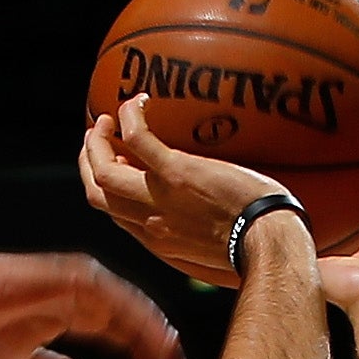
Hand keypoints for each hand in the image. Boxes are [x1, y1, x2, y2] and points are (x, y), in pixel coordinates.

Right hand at [0, 247, 191, 358]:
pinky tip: (157, 346)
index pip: (129, 340)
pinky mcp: (81, 277)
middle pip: (142, 328)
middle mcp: (94, 295)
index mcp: (84, 312)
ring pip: (138, 315)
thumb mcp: (25, 358)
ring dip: (158, 346)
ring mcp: (90, 283)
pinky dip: (142, 323)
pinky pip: (122, 302)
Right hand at [81, 93, 302, 285]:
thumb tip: (201, 228)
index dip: (107, 188)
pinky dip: (129, 118)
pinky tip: (136, 102)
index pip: (116, 214)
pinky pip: (137, 139)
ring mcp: (159, 197)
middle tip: (98, 138)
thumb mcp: (215, 256)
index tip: (116, 166)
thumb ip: (196, 241)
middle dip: (89, 163)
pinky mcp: (176, 173)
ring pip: (104, 171)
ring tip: (108, 119)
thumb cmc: (256, 250)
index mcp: (158, 241)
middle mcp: (149, 222)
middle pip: (97, 194)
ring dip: (97, 142)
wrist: (268, 244)